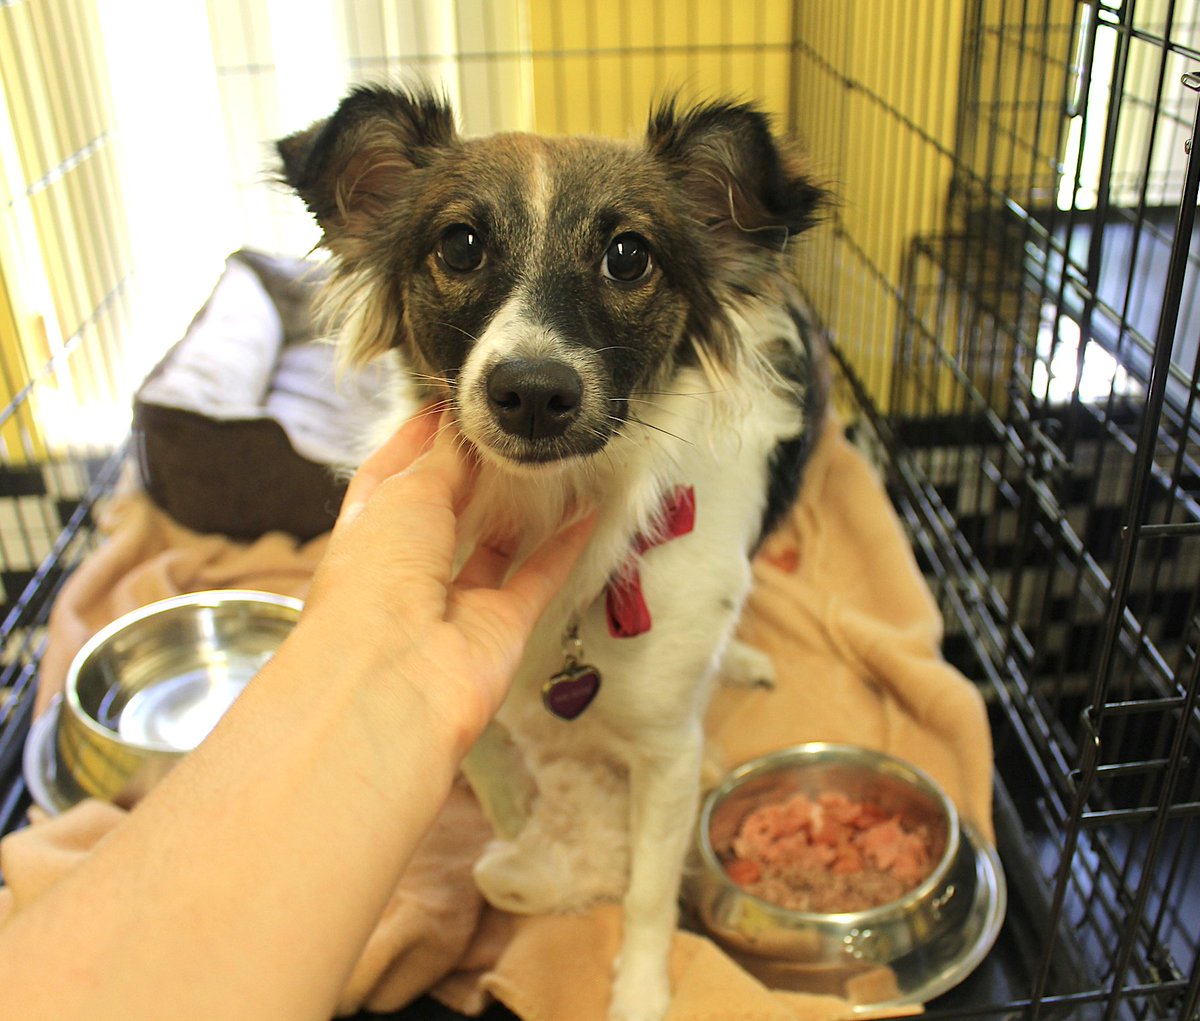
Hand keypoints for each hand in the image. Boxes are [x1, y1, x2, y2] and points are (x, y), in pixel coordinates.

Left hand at [299, 411, 592, 750]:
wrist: (391, 679)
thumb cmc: (375, 580)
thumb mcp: (404, 494)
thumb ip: (442, 459)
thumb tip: (462, 428)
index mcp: (368, 532)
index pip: (392, 475)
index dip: (419, 438)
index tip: (454, 403)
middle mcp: (408, 568)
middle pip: (446, 510)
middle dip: (473, 473)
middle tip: (512, 428)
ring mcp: (455, 601)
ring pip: (494, 545)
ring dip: (521, 511)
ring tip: (550, 460)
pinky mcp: (500, 628)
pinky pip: (537, 579)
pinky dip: (564, 548)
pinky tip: (588, 512)